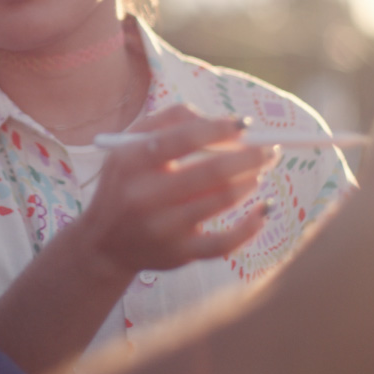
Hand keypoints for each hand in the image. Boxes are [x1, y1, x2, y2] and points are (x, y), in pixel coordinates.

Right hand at [75, 105, 274, 280]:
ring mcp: (162, 228)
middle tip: (270, 149)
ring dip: (249, 181)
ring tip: (258, 172)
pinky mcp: (178, 254)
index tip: (245, 123)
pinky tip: (264, 211)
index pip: (181, 139)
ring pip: (220, 201)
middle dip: (249, 157)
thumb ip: (171, 120)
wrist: (104, 243)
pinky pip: (224, 243)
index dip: (218, 129)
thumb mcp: (132, 142)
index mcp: (131, 161)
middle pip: (209, 172)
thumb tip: (226, 122)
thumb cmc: (128, 180)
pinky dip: (251, 226)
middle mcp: (144, 196)